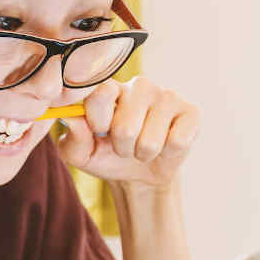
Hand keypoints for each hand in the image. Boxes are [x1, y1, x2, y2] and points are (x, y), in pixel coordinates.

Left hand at [56, 76, 199, 190]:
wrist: (138, 174)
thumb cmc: (105, 156)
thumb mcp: (79, 153)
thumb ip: (72, 136)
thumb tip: (69, 117)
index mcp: (109, 88)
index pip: (100, 94)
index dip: (97, 121)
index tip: (99, 132)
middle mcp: (139, 86)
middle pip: (126, 127)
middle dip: (121, 148)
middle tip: (123, 146)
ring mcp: (167, 96)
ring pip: (151, 140)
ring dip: (143, 154)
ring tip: (142, 148)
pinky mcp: (190, 112)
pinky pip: (177, 142)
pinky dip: (167, 154)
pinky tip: (165, 146)